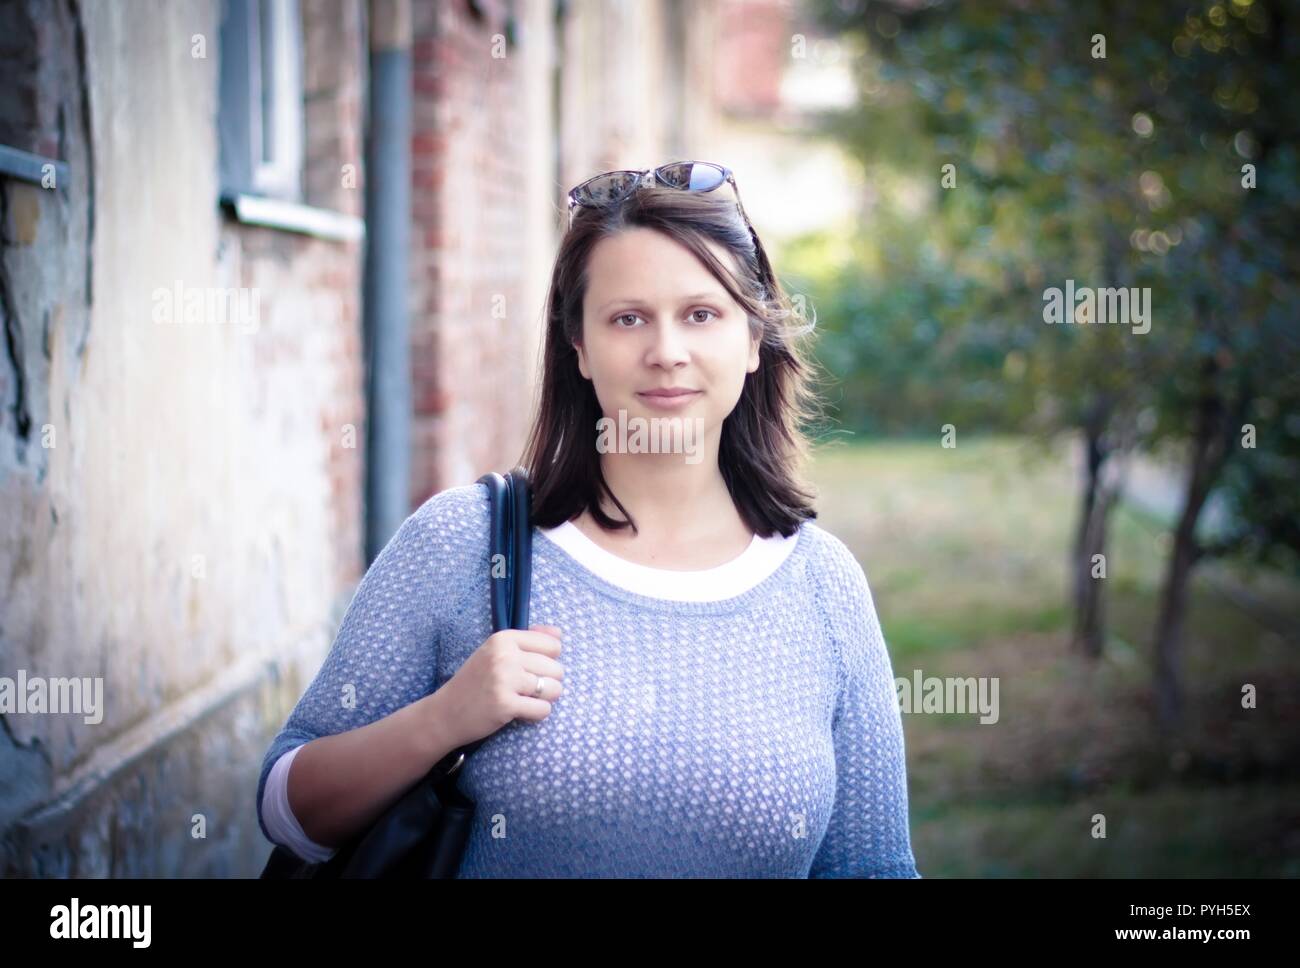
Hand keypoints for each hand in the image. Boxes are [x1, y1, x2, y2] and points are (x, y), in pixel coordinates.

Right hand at [434, 624, 563, 748]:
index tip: (530, 670)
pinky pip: (543, 710)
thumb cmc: (476, 681)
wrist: (445, 712)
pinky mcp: (505, 704)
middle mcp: (504, 655)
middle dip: (548, 683)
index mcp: (504, 638)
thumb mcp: (496, 652)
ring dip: (545, 699)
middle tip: (525, 690)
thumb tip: (559, 634)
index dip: (548, 661)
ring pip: (554, 689)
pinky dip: (537, 714)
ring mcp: (504, 679)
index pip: (553, 646)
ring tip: (525, 700)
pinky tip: (520, 712)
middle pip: (556, 669)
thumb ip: (528, 640)